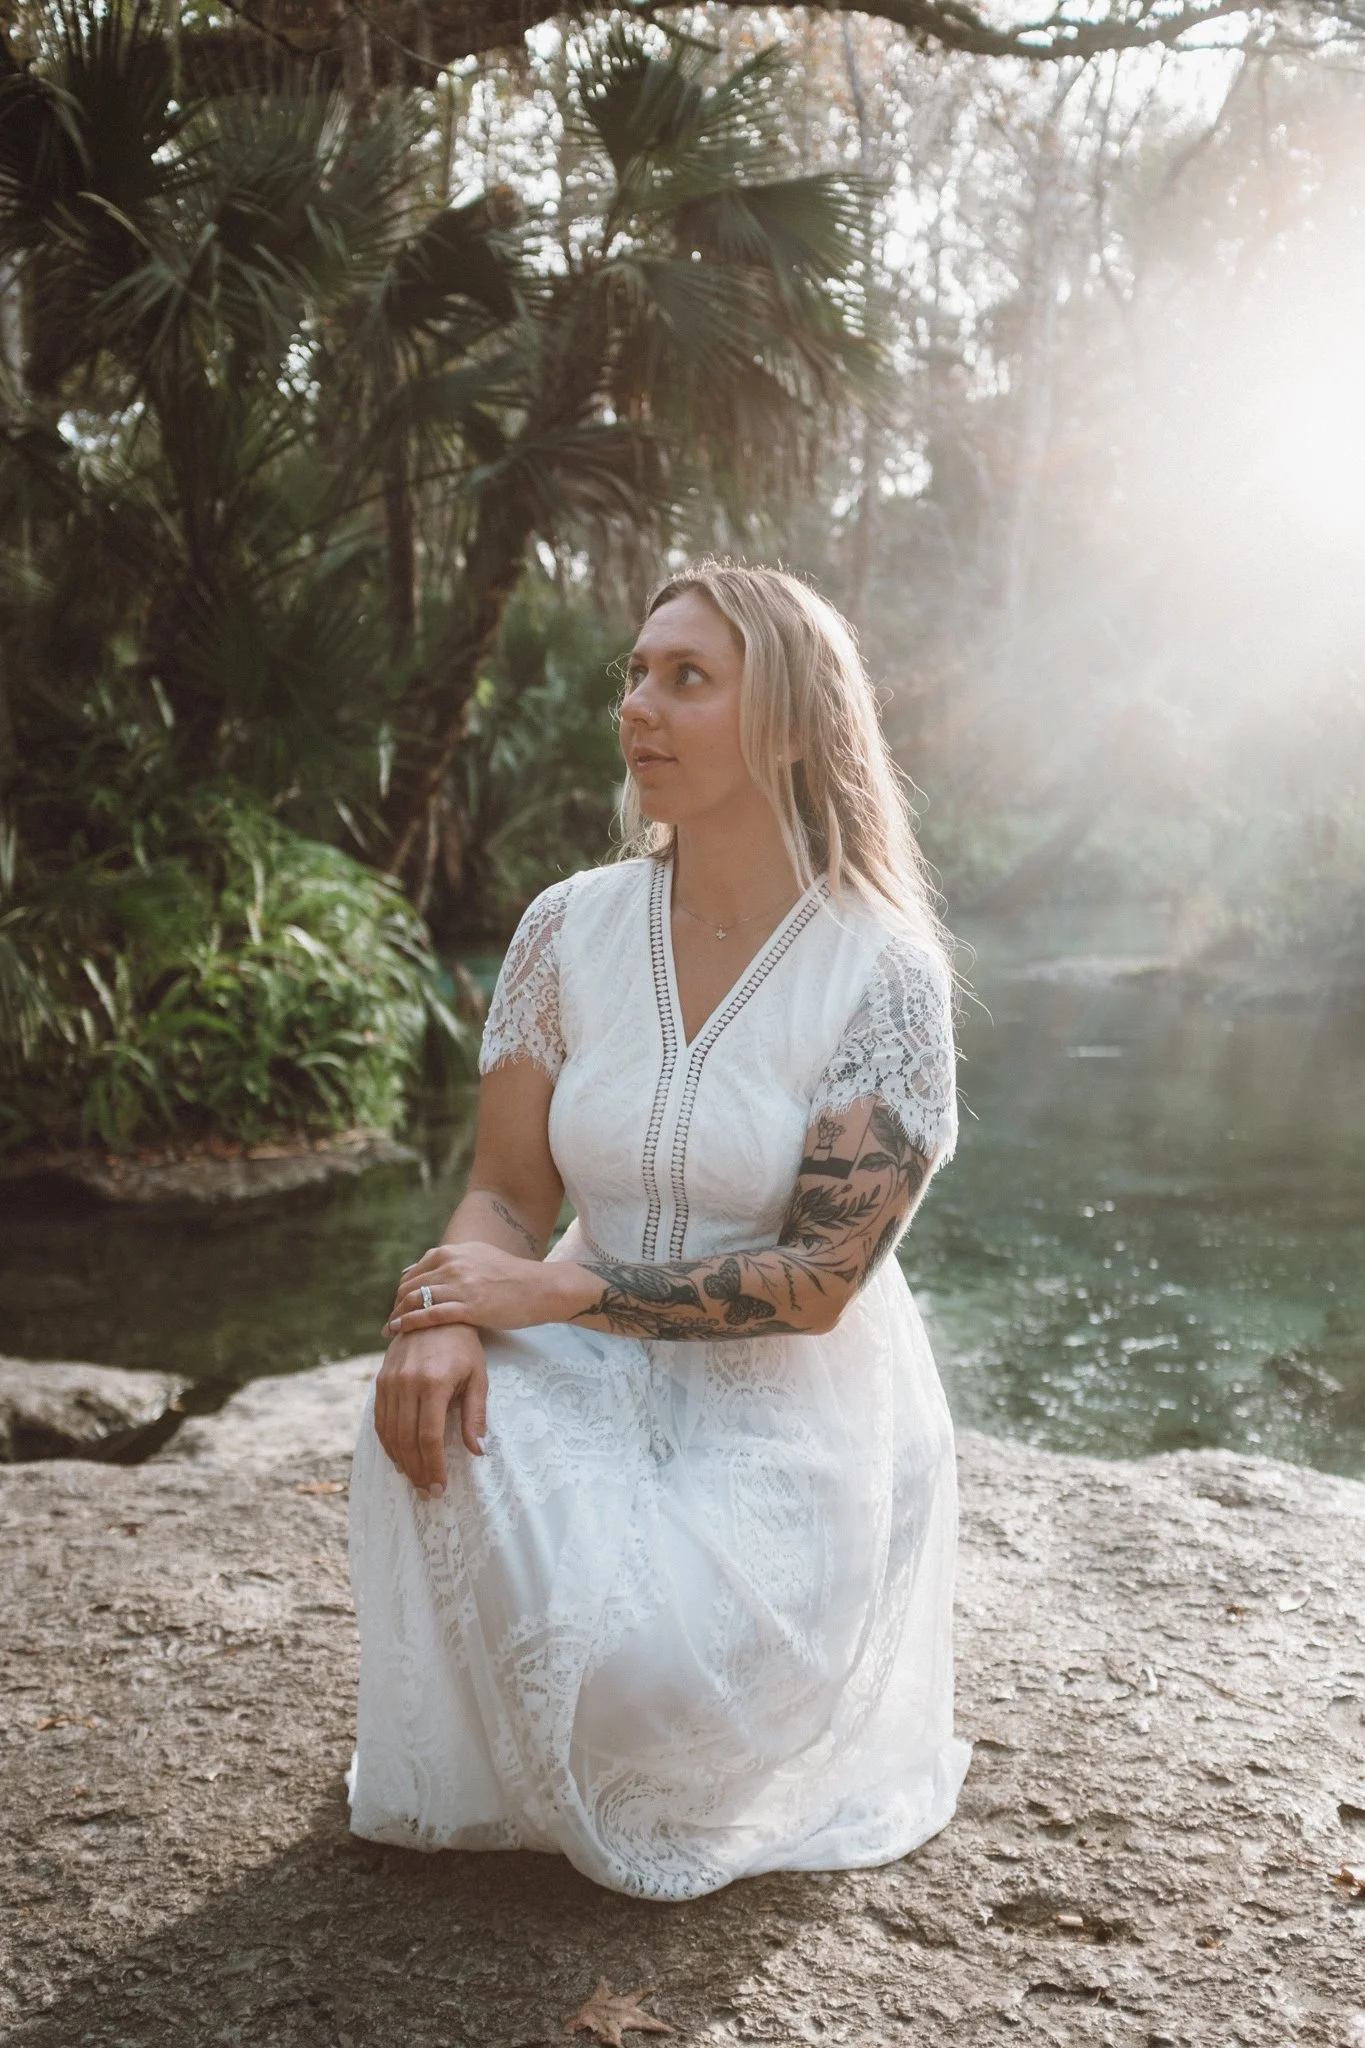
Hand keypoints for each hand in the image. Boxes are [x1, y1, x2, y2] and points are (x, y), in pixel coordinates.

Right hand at [373, 1323, 486, 1496]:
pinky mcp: (380, 1380)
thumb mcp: (478, 1377)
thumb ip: (475, 1415)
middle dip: (417, 1471)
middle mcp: (407, 1383)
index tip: (440, 1487)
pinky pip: (380, 1420)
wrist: (434, 1312)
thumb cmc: (464, 1346)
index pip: (429, 1437)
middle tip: (427, 1492)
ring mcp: (390, 1382)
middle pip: (407, 1440)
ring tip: (415, 1480)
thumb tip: (477, 1451)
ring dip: (401, 1462)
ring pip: (390, 1433)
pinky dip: (388, 1443)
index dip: (433, 1466)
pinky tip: (399, 1458)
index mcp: (433, 1383)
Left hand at [383, 1240, 569, 1337]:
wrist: (540, 1288)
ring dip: (397, 1316)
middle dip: (397, 1305)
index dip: (402, 1292)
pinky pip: (430, 1315)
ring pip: (415, 1300)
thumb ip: (449, 1262)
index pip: (414, 1272)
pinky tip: (399, 1331)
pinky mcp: (469, 1307)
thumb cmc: (511, 1276)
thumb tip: (420, 1270)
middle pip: (409, 1286)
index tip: (399, 1306)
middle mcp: (452, 1265)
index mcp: (452, 1252)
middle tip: (392, 1322)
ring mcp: (460, 1286)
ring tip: (390, 1330)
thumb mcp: (477, 1257)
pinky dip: (409, 1323)